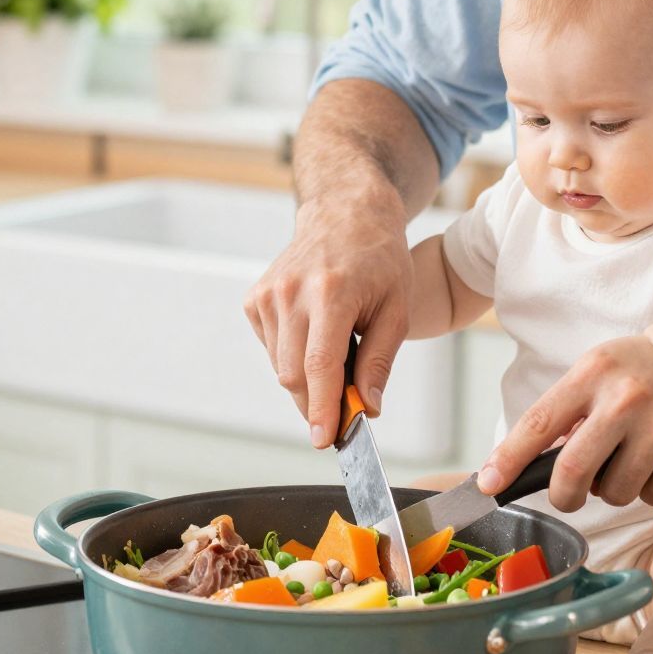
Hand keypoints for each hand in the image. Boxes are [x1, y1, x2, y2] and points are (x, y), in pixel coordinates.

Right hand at [244, 193, 412, 446]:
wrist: (346, 214)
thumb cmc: (379, 260)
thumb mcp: (396, 308)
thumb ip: (379, 361)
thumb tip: (368, 408)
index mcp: (331, 293)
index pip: (319, 366)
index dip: (320, 408)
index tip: (323, 439)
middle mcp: (292, 292)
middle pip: (294, 374)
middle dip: (316, 401)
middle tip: (345, 409)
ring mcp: (269, 293)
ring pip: (281, 366)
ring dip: (307, 378)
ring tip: (338, 353)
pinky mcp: (255, 298)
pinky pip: (272, 348)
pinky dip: (293, 355)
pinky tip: (314, 333)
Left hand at [477, 337, 652, 509]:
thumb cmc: (647, 383)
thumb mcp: (603, 381)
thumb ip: (570, 415)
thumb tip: (522, 463)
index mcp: (592, 374)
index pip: (538, 423)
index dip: (508, 459)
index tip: (488, 485)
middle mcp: (625, 395)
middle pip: (572, 469)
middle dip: (564, 495)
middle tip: (569, 496)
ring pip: (614, 491)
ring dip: (617, 489)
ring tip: (634, 461)